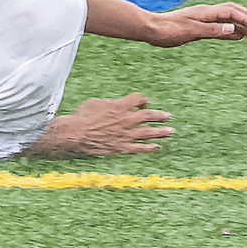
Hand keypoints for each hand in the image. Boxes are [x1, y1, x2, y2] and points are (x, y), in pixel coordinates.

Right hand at [42, 93, 175, 156]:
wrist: (75, 133)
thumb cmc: (81, 116)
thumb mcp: (95, 102)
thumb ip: (109, 103)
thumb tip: (114, 105)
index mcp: (120, 106)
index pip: (139, 99)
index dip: (142, 99)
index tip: (142, 102)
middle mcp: (126, 120)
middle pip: (148, 115)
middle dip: (160, 115)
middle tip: (168, 116)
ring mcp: (125, 135)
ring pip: (148, 132)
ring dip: (161, 131)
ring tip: (171, 131)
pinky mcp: (121, 147)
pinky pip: (138, 148)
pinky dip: (148, 148)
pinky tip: (156, 147)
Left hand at [146, 3, 246, 46]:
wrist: (151, 30)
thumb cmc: (169, 31)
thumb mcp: (192, 31)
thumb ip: (213, 30)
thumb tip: (234, 29)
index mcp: (205, 12)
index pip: (231, 12)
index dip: (245, 19)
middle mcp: (206, 13)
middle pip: (232, 12)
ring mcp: (202, 20)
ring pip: (227, 20)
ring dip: (241, 25)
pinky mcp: (198, 27)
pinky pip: (219, 27)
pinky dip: (230, 31)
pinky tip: (236, 36)